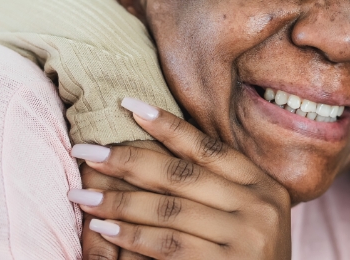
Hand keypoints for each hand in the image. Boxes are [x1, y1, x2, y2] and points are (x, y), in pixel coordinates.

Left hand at [69, 98, 291, 259]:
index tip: (128, 106)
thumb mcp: (249, 218)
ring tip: (83, 195)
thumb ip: (219, 188)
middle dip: (128, 160)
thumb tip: (159, 146)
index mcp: (266, 188)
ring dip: (119, 201)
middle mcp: (259, 209)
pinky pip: (168, 246)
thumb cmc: (248, 259)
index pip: (210, 149)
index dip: (168, 126)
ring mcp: (245, 240)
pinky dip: (131, 236)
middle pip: (183, 175)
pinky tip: (103, 229)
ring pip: (169, 210)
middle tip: (87, 151)